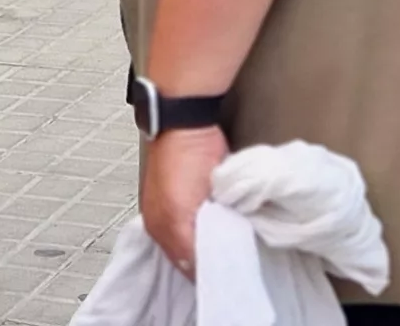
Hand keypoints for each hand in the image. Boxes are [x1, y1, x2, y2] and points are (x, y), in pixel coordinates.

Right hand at [137, 123, 227, 275]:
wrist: (189, 120)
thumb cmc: (180, 158)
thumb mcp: (178, 211)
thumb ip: (185, 244)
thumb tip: (195, 272)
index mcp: (160, 228)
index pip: (184, 265)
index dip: (204, 273)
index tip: (227, 279)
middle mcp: (170, 220)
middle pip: (195, 252)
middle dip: (214, 258)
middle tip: (236, 265)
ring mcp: (189, 205)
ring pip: (209, 235)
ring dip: (222, 241)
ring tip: (239, 248)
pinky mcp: (206, 191)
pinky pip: (219, 217)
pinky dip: (228, 223)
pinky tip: (238, 225)